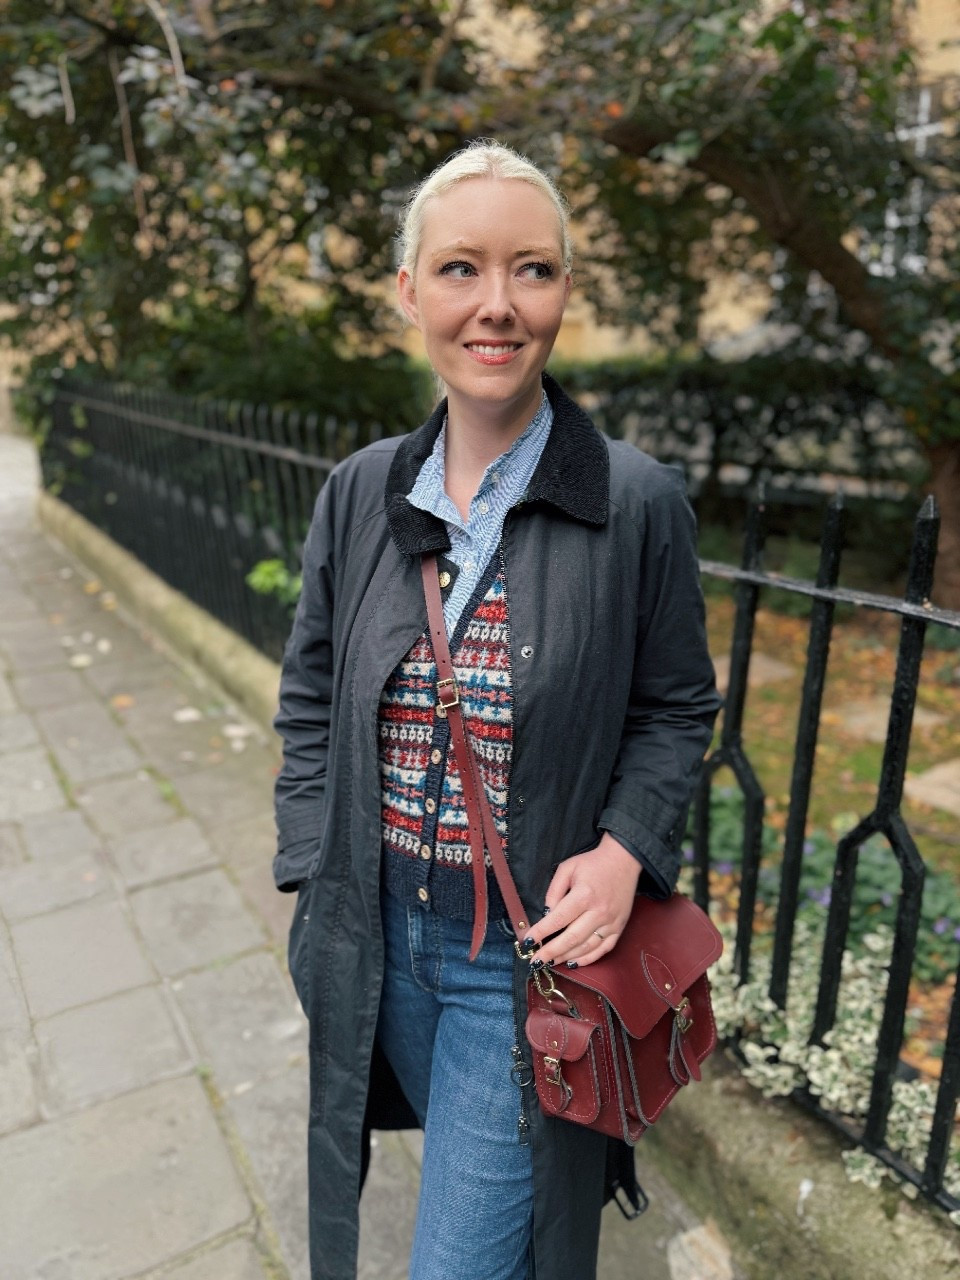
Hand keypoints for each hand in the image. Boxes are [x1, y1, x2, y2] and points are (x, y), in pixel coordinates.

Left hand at [524, 834, 640, 968]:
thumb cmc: (593, 863)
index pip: (558, 919)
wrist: (624, 860)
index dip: (541, 932)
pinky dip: (588, 959)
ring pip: (586, 947)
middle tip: (535, 961)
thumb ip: (554, 891)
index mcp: (584, 895)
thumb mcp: (568, 868)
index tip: (528, 941)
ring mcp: (611, 922)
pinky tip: (573, 962)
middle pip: (571, 938)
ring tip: (550, 962)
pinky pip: (603, 949)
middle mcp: (599, 912)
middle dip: (551, 952)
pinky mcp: (620, 928)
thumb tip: (547, 914)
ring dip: (566, 957)